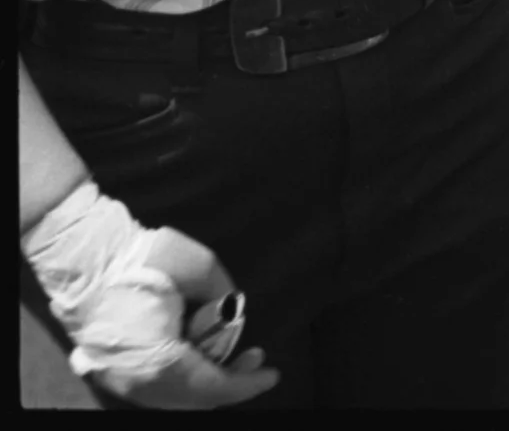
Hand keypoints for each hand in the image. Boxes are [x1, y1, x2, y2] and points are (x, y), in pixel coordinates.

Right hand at [76, 226, 276, 408]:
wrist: (86, 258)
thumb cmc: (143, 259)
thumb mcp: (200, 266)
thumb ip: (223, 295)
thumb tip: (229, 313)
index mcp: (159, 364)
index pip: (212, 388)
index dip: (246, 384)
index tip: (272, 374)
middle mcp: (139, 385)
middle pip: (193, 399)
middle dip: (229, 382)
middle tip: (254, 357)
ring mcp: (121, 381)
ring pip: (173, 396)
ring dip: (204, 379)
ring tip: (228, 352)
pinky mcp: (111, 372)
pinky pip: (155, 387)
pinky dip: (182, 377)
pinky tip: (195, 353)